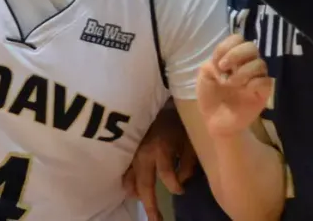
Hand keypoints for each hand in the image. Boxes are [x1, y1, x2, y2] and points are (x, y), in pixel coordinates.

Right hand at [122, 105, 197, 220]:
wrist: (156, 104)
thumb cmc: (176, 123)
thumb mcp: (188, 141)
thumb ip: (187, 163)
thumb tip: (182, 182)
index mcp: (161, 150)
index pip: (168, 177)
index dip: (176, 187)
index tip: (182, 191)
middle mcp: (144, 155)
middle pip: (145, 186)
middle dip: (151, 206)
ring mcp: (132, 155)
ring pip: (131, 182)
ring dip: (138, 196)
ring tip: (148, 208)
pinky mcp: (127, 153)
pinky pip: (125, 173)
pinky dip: (129, 185)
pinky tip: (133, 192)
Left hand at [197, 35, 272, 138]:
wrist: (214, 121)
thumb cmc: (210, 96)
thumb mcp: (205, 75)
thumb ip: (213, 63)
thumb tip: (226, 66)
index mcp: (233, 58)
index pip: (238, 39)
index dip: (227, 46)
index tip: (216, 62)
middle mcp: (247, 65)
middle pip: (251, 47)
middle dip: (236, 54)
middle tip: (223, 67)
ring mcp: (256, 79)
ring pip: (260, 64)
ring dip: (243, 71)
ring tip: (230, 83)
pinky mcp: (262, 94)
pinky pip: (266, 82)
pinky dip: (253, 83)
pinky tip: (243, 90)